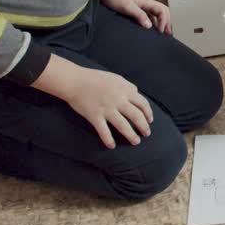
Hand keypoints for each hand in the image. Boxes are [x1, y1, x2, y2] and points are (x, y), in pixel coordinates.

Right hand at [35, 57, 153, 148]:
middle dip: (144, 126)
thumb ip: (127, 86)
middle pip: (136, 116)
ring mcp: (106, 109)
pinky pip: (104, 131)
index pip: (142, 103)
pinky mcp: (95, 116)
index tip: (150, 120)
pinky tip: (112, 146)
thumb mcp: (115, 78)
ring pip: (123, 125)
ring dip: (131, 135)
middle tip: (147, 133)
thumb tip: (137, 92)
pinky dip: (108, 140)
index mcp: (124, 90)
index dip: (148, 113)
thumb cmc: (95, 78)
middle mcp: (118, 100)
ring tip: (136, 141)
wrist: (75, 81)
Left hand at [97, 0, 171, 33]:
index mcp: (146, 2)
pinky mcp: (137, 9)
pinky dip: (154, 22)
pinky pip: (150, 16)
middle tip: (168, 34)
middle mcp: (146, 3)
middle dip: (168, 22)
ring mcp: (142, 6)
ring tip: (163, 33)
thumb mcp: (127, 7)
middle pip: (163, 11)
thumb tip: (149, 25)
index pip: (162, 10)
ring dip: (162, 22)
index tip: (160, 31)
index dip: (164, 21)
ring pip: (157, 14)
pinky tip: (152, 29)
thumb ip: (139, 15)